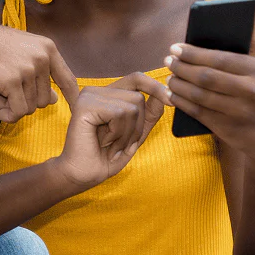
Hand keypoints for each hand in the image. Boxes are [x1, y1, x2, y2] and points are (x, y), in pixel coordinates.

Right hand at [0, 13, 80, 123]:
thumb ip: (38, 73)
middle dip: (25, 103)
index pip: (67, 79)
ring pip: (31, 107)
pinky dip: (5, 112)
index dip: (73, 98)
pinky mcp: (11, 81)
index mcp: (47, 48)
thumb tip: (54, 99)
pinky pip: (18, 111)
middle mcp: (42, 57)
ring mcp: (28, 69)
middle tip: (4, 96)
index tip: (77, 110)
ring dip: (11, 107)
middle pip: (45, 100)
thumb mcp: (20, 51)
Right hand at [52, 72, 168, 190]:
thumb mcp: (134, 135)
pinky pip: (119, 114)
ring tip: (111, 145)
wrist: (82, 175)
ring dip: (126, 134)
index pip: (136, 79)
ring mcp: (89, 96)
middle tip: (120, 144)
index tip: (172, 101)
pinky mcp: (85, 105)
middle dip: (136, 126)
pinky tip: (103, 143)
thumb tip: (165, 95)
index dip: (155, 87)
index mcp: (107, 94)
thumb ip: (148, 115)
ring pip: (131, 107)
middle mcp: (96, 90)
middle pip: (137, 97)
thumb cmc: (105, 157)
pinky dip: (117, 134)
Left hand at [165, 7, 254, 165]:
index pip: (218, 58)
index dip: (193, 53)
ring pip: (199, 94)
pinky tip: (171, 94)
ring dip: (178, 84)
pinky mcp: (225, 127)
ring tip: (169, 75)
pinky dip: (181, 102)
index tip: (174, 47)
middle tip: (167, 60)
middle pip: (205, 76)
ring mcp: (237, 110)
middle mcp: (249, 90)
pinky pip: (197, 111)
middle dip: (182, 67)